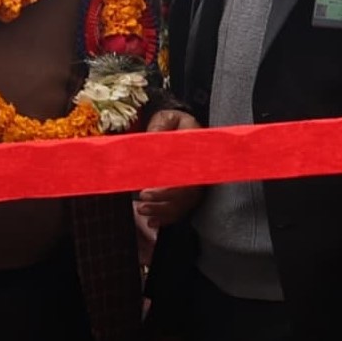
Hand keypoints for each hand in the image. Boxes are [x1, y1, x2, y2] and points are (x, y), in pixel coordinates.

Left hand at [136, 108, 203, 229]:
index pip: (185, 178)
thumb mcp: (168, 119)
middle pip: (186, 196)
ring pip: (184, 205)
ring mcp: (197, 182)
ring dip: (163, 212)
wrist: (185, 126)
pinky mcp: (191, 191)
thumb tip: (150, 141)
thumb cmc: (175, 123)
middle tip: (141, 204)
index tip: (145, 191)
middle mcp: (200, 171)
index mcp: (196, 154)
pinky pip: (183, 209)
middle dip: (162, 203)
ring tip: (143, 210)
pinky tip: (153, 221)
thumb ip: (160, 129)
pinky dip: (168, 218)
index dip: (166, 189)